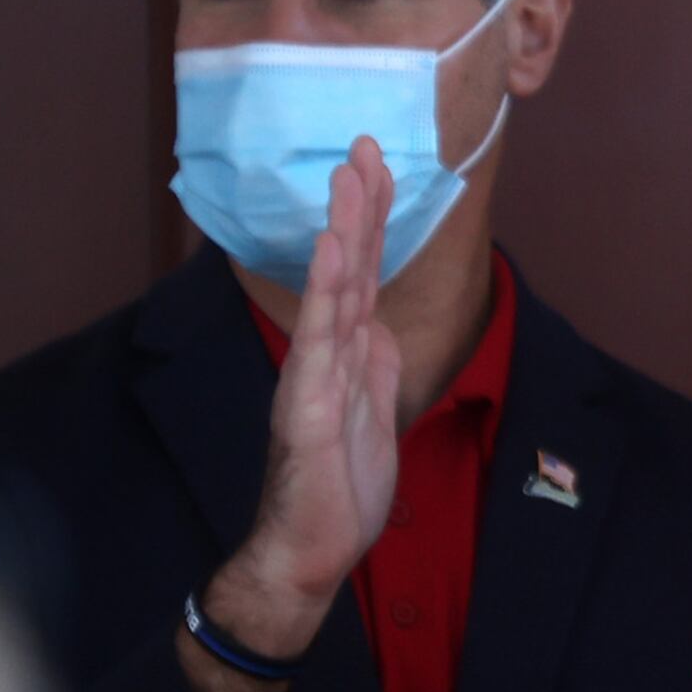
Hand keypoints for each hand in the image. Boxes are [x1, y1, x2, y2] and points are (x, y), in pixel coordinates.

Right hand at [213, 143, 404, 654]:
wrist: (312, 548)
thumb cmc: (338, 482)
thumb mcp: (372, 407)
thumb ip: (372, 360)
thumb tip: (376, 321)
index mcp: (346, 351)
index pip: (361, 271)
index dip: (371, 219)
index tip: (380, 164)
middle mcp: (326, 353)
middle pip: (346, 266)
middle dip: (359, 205)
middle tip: (365, 143)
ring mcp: (315, 376)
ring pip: (333, 291)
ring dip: (343, 230)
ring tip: (349, 176)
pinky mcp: (311, 408)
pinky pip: (320, 343)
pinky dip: (324, 295)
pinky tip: (329, 253)